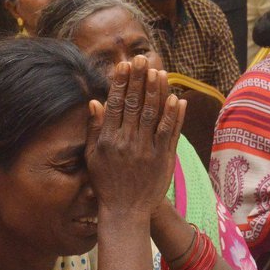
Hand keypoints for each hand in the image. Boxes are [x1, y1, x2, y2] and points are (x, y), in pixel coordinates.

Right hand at [86, 56, 185, 217]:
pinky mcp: (163, 158)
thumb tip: (94, 102)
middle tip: (141, 58)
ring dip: (156, 91)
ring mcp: (146, 150)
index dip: (120, 83)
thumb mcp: (92, 157)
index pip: (115, 104)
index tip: (124, 65)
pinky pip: (169, 133)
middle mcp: (127, 142)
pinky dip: (173, 115)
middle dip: (138, 79)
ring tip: (158, 71)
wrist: (125, 211)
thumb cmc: (106, 182)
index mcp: (108, 139)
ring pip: (152, 114)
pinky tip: (176, 98)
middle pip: (133, 104)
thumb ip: (94, 129)